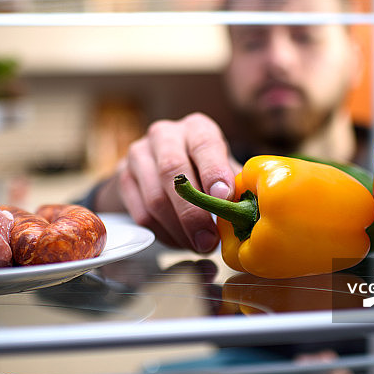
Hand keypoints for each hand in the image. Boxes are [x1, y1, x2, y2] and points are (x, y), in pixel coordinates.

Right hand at [95, 113, 237, 251]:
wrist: (157, 167)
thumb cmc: (201, 169)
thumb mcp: (222, 168)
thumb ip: (235, 184)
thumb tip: (250, 208)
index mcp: (196, 128)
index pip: (204, 144)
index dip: (214, 171)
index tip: (223, 197)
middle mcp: (165, 135)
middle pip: (173, 171)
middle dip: (192, 212)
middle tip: (208, 240)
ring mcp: (139, 154)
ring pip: (155, 197)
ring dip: (178, 229)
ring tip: (197, 245)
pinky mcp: (123, 177)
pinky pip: (141, 214)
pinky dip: (163, 234)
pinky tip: (179, 240)